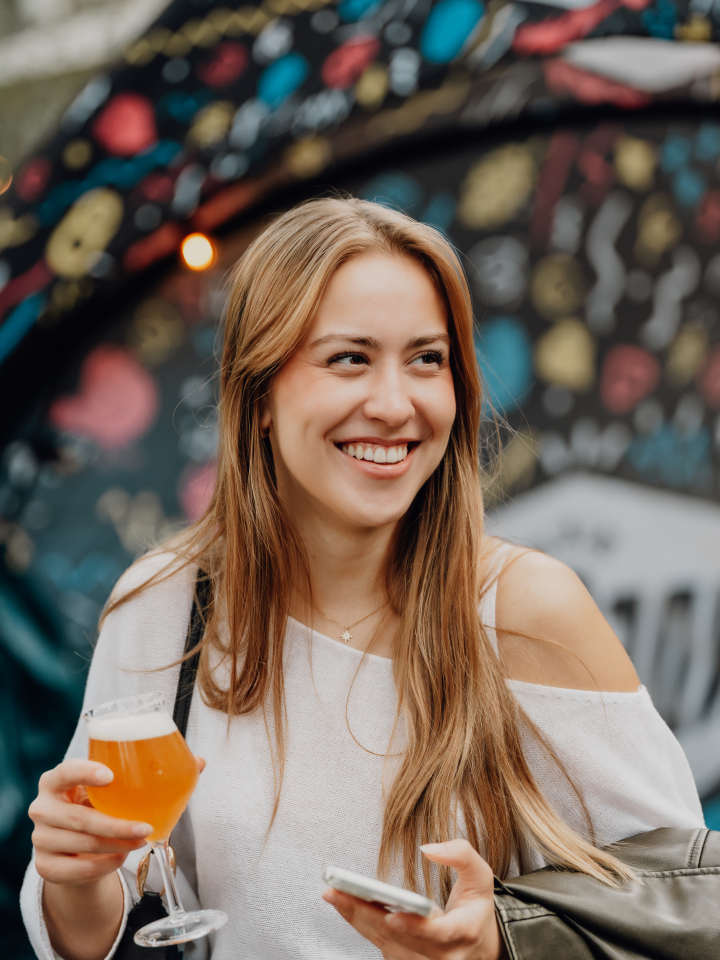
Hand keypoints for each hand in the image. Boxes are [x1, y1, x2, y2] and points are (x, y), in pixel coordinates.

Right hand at [29, 756, 205, 885]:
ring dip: (115, 846)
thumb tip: (199, 762)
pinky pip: (78, 870)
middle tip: (146, 826)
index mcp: (56, 780)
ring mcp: (40, 839)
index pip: (65, 771)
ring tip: (140, 840)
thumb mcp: (117, 790)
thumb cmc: (101, 806)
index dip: (85, 772)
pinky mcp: (45, 867)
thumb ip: (153, 773)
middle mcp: (42, 808)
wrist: (78, 846)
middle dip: (116, 825)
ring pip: (82, 846)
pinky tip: (121, 857)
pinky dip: (104, 866)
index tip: (111, 775)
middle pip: (79, 818)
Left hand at [322, 839, 504, 959]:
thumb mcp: (480, 876)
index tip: (392, 916)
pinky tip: (345, 905)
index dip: (414, 927)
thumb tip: (428, 849)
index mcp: (462, 933)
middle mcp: (441, 957)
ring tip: (334, 894)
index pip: (437, 934)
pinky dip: (361, 925)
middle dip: (366, 915)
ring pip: (385, 944)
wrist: (480, 946)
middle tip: (337, 892)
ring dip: (357, 919)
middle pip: (398, 939)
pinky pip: (381, 946)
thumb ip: (460, 856)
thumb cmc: (476, 907)